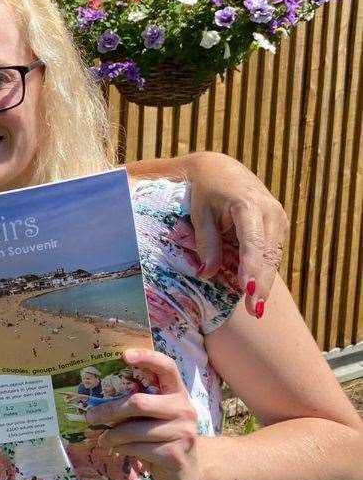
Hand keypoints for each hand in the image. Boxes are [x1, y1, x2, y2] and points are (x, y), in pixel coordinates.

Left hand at [86, 349, 204, 479]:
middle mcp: (184, 409)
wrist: (190, 470)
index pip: (167, 367)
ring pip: (134, 430)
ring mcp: (183, 433)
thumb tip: (98, 400)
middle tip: (90, 416)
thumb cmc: (164, 435)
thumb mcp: (157, 414)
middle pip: (138, 403)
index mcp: (178, 392)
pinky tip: (120, 449)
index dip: (147, 357)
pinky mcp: (175, 455)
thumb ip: (139, 403)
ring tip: (103, 439)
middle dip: (109, 410)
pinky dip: (123, 449)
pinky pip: (138, 449)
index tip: (124, 355)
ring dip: (112, 435)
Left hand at [185, 152, 288, 316]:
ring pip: (274, 256)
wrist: (220, 168)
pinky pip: (273, 251)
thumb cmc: (205, 189)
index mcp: (248, 205)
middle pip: (268, 254)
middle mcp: (270, 211)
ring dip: (265, 281)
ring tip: (255, 308)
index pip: (252, 242)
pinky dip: (265, 270)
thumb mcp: (200, 213)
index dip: (251, 268)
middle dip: (261, 284)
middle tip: (254, 311)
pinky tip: (256, 290)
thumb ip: (206, 242)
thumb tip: (206, 274)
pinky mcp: (280, 223)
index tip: (248, 290)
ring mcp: (279, 217)